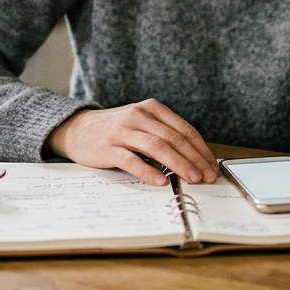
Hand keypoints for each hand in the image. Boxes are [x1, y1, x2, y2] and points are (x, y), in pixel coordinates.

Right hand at [44, 99, 218, 185]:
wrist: (78, 129)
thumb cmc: (117, 131)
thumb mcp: (142, 124)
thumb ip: (164, 135)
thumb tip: (195, 160)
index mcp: (152, 108)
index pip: (184, 129)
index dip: (201, 149)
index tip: (212, 166)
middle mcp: (139, 116)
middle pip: (174, 138)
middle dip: (195, 159)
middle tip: (208, 177)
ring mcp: (123, 131)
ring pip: (157, 147)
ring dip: (178, 164)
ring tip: (192, 179)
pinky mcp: (109, 147)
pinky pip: (132, 160)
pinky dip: (148, 171)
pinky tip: (161, 181)